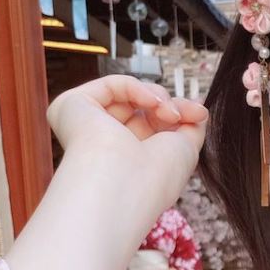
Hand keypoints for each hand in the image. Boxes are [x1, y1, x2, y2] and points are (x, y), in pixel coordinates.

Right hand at [48, 75, 208, 228]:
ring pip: (128, 94)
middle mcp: (104, 146)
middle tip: (184, 114)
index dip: (178, 115)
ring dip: (157, 97)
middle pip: (141, 109)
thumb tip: (198, 110)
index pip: (152, 127)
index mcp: (127, 161)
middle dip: (169, 105)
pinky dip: (137, 88)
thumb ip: (191, 127)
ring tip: (169, 112)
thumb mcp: (185, 150)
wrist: (125, 184)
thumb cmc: (156, 179)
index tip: (198, 114)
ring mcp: (85, 127)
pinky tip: (152, 102)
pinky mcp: (70, 108)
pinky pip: (111, 85)